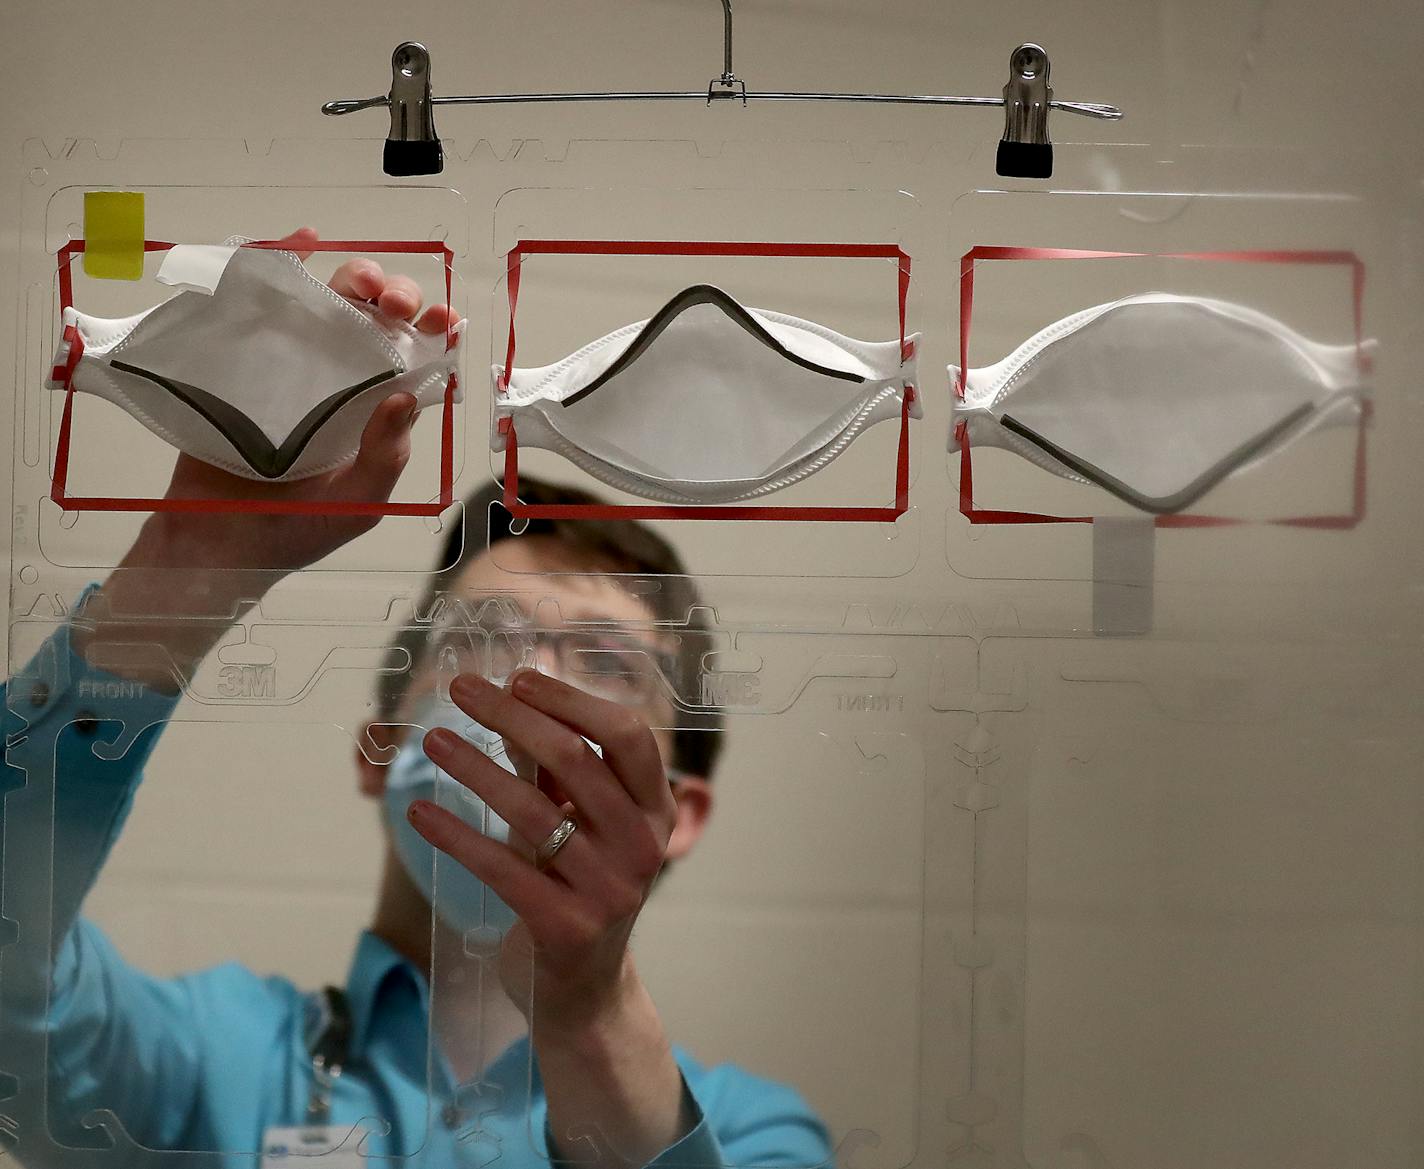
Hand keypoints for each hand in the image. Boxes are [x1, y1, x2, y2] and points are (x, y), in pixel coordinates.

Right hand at [142, 226, 460, 574]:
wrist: (215, 542)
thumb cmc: (295, 528)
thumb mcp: (358, 502)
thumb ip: (385, 457)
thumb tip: (407, 400)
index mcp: (377, 410)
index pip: (415, 358)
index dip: (432, 331)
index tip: (441, 320)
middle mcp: (343, 378)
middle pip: (378, 317)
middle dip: (396, 296)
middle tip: (394, 305)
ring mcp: (296, 362)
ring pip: (332, 300)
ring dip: (352, 276)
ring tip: (359, 283)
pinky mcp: (248, 354)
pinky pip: (267, 299)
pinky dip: (281, 262)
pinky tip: (297, 243)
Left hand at [407, 669, 696, 1166]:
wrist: (582, 992)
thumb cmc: (576, 886)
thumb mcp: (577, 824)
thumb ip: (555, 770)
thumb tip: (510, 694)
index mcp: (654, 810)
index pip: (628, 736)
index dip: (573, 701)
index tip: (519, 677)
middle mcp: (643, 846)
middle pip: (577, 761)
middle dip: (513, 717)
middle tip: (462, 690)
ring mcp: (609, 891)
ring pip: (534, 811)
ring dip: (475, 768)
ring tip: (432, 740)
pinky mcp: (566, 929)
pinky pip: (502, 869)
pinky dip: (456, 835)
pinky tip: (419, 812)